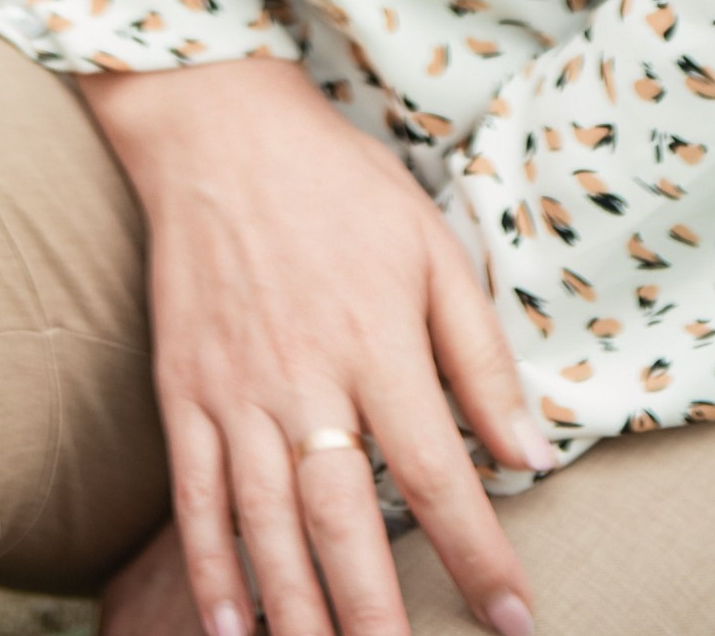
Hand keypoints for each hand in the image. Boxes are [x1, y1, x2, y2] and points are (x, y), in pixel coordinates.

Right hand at [78, 58, 551, 635]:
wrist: (219, 129)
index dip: (478, 555)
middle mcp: (304, 377)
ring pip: (269, 525)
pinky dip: (212, 570)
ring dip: (300, 613)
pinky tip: (232, 631)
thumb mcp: (431, 245)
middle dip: (381, 616)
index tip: (514, 619)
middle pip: (344, 521)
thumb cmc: (340, 186)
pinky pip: (195, 497)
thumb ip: (479, 354)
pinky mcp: (183, 389)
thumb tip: (530, 451)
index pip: (435, 473)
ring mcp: (235, 389)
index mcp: (376, 340)